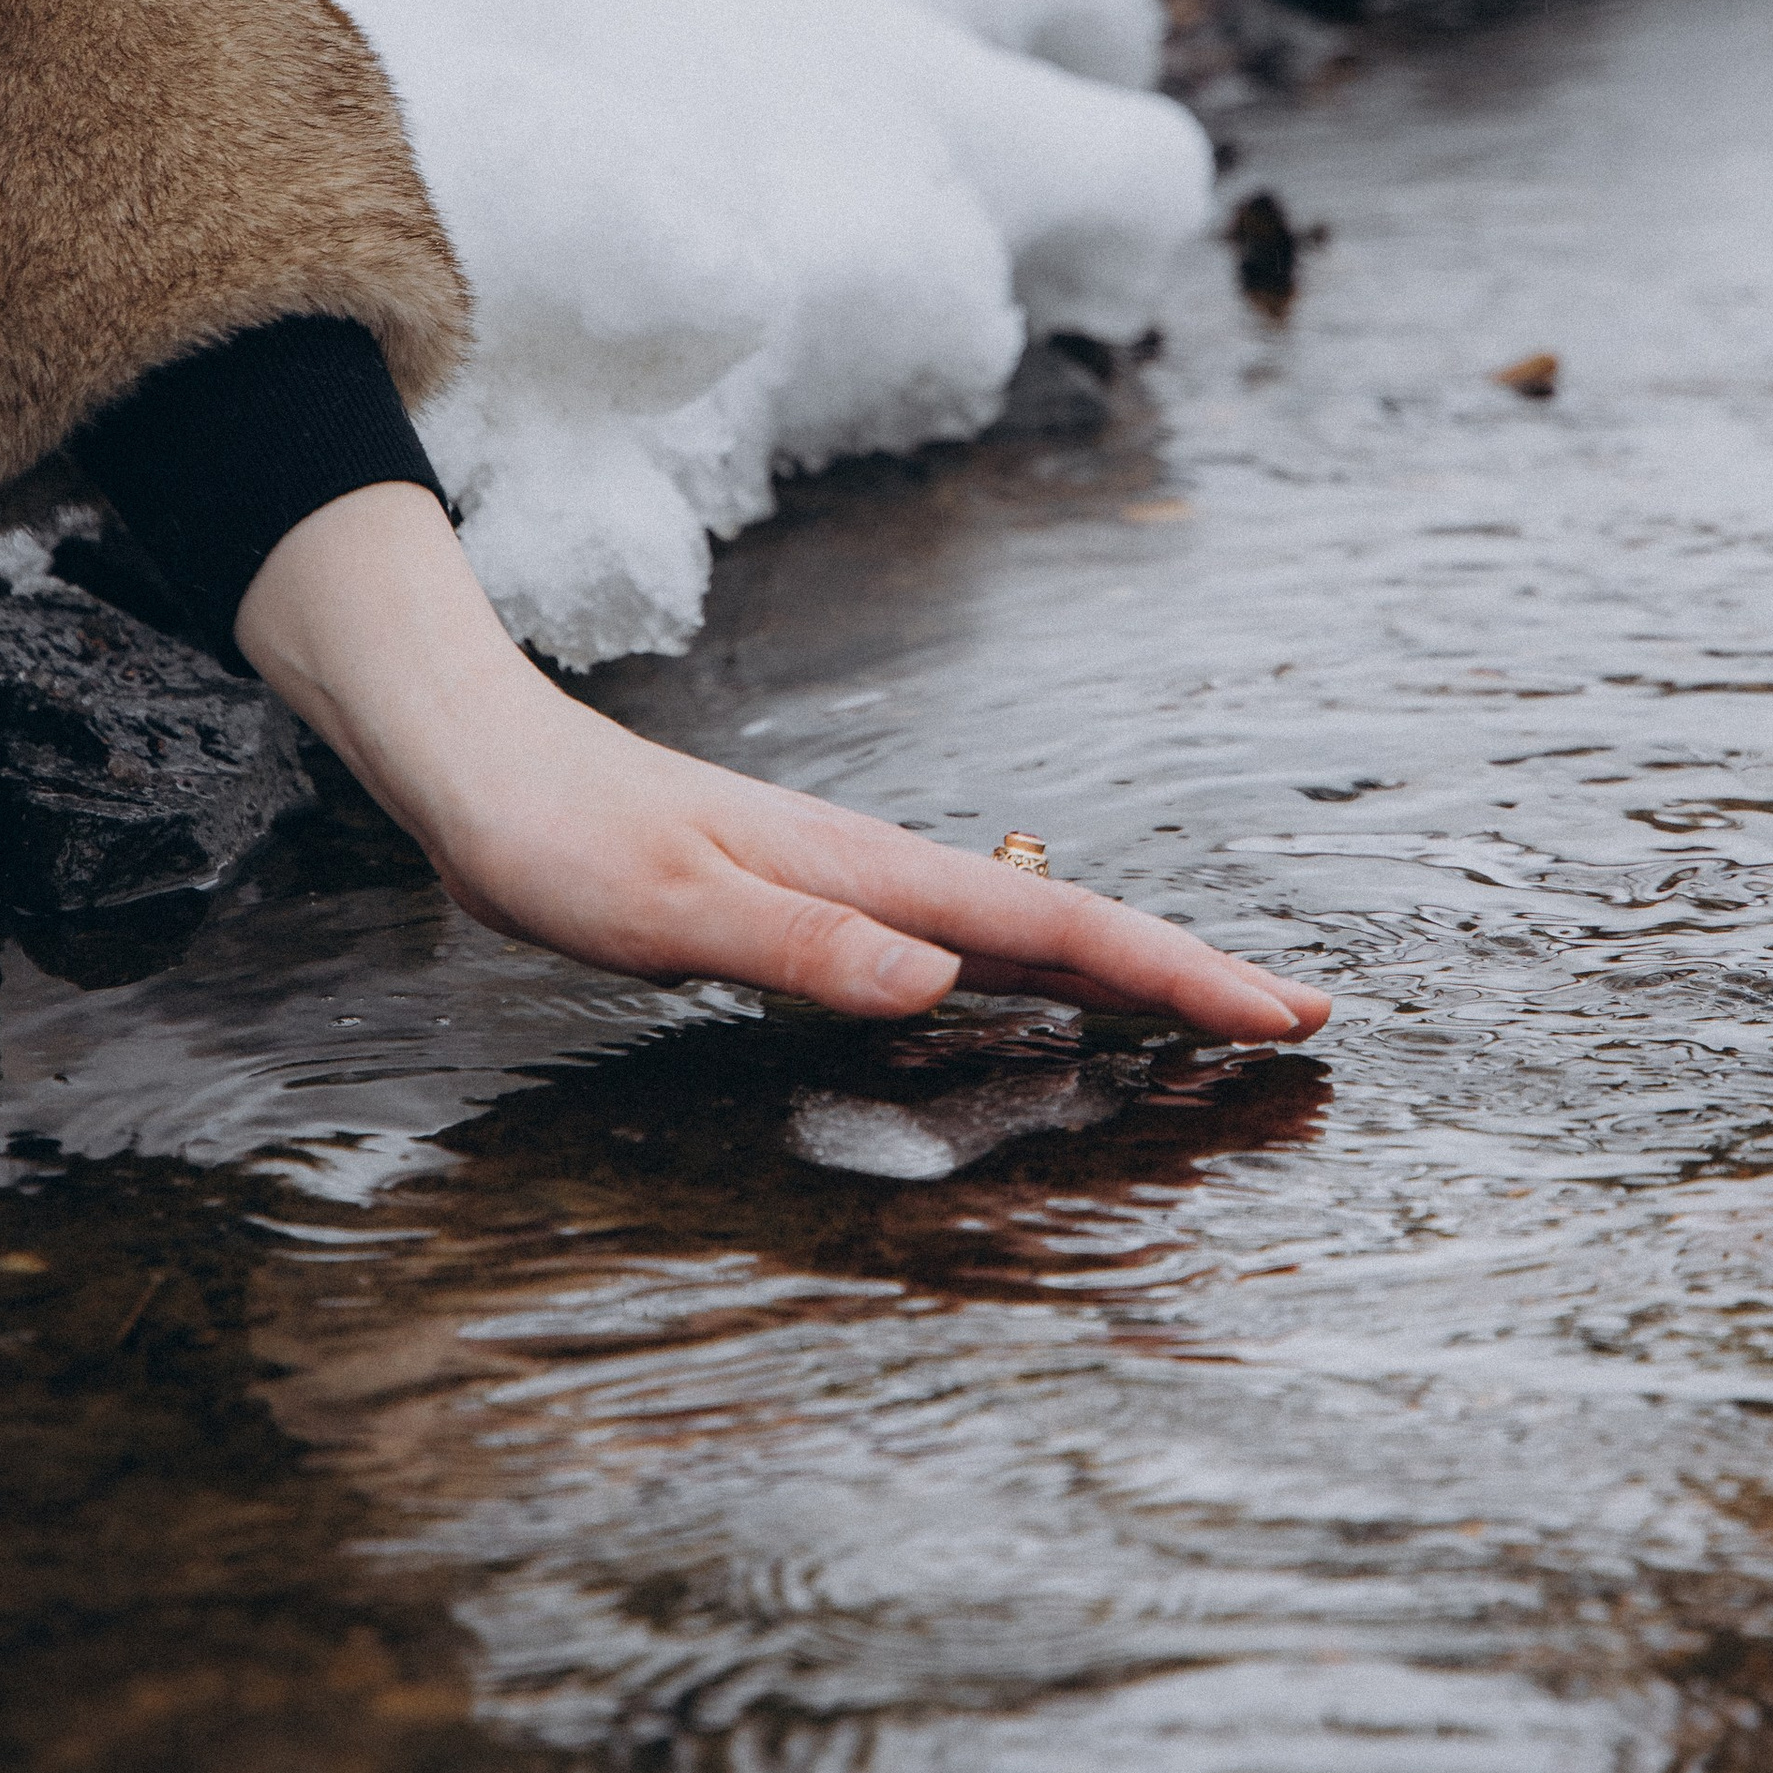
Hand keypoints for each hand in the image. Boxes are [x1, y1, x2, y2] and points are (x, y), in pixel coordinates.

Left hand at [235, 482, 1330, 1039]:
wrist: (469, 752)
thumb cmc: (547, 834)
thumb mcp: (657, 908)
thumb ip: (795, 949)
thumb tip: (940, 985)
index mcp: (861, 875)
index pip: (1052, 930)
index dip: (1172, 974)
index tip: (1280, 1010)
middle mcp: (875, 874)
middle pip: (1068, 926)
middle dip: (1187, 975)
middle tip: (1302, 1019)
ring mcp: (847, 884)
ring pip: (1023, 933)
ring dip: (1125, 974)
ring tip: (1215, 1014)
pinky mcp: (808, 900)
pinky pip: (959, 944)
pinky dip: (1036, 975)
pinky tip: (1042, 1003)